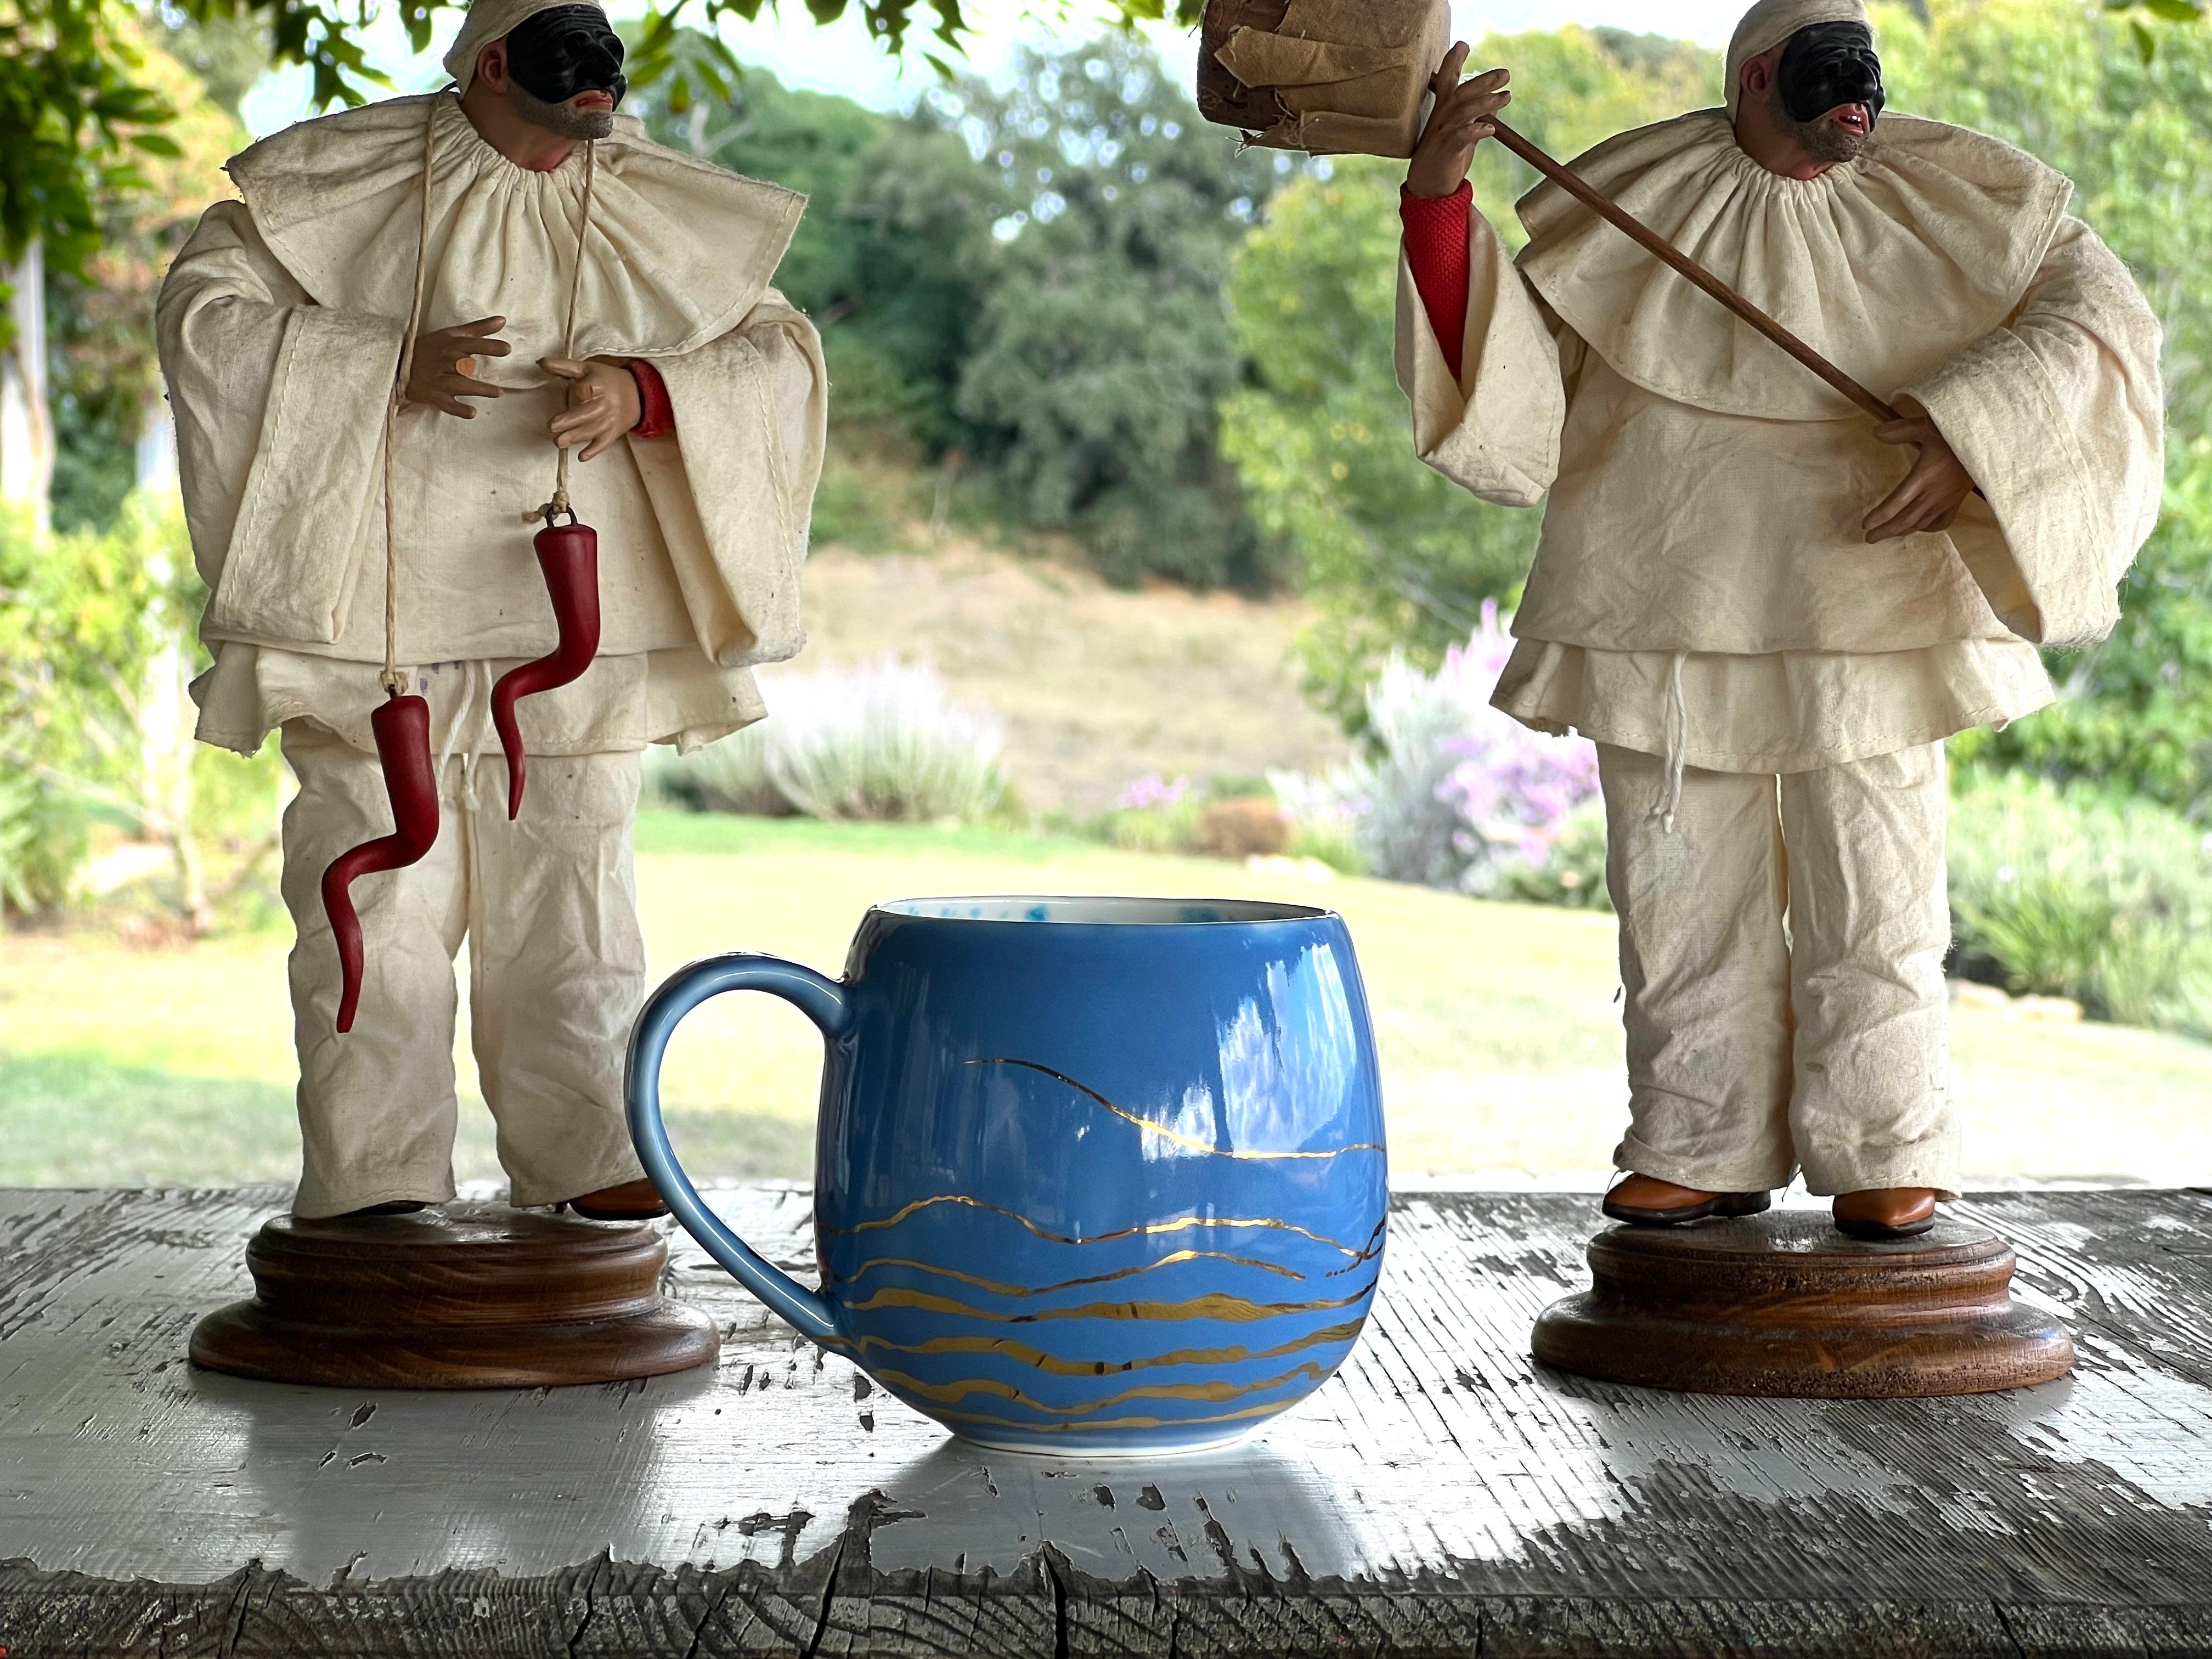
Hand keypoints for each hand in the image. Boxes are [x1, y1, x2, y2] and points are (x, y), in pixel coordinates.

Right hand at [401, 317, 509, 416]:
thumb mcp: (453, 334)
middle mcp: (446, 362)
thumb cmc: (433, 347)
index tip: (507, 349)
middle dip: (476, 366)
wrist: (400, 363)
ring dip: (479, 389)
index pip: (472, 344)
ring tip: (498, 393)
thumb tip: (503, 320)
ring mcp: (440, 380)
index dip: (489, 346)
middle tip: (503, 371)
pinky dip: (459, 409)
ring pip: (460, 385)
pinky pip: (448, 404)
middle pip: (464, 364)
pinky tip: (472, 412)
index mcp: (451, 345)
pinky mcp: (435, 396)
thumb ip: (479, 328)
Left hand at [543, 357, 642, 462]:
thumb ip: (563, 366)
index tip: (577, 391)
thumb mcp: (587, 369)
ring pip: (592, 431)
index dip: (581, 390)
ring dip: (574, 438)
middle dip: (569, 421)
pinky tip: (581, 457)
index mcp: (600, 385)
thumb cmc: (607, 380)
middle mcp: (606, 404)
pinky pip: (603, 444)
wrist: (638, 394)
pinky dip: (593, 451)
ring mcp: (610, 421)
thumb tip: (541, 362)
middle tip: (551, 426)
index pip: (588, 390)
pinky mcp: (613, 433)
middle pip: (587, 414)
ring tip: (558, 442)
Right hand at [1406, 46, 1510, 199]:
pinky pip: (1461, 137)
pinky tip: (1490, 130)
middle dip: (1482, 81)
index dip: (1452, 61)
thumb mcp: (1462, 135)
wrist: (1429, 190)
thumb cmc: (1445, 160)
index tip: (1464, 45)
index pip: (1445, 79)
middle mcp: (1440, 119)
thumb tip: (1493, 108)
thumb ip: (1474, 119)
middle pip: (1459, 92)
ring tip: (1506, 98)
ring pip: (1462, 112)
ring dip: (1485, 103)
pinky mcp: (1446, 153)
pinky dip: (1476, 131)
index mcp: (1442, 111)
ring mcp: (1441, 135)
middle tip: (1505, 74)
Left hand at [1864, 406, 1976, 542]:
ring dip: (1903, 531)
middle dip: (1886, 530)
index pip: (1897, 502)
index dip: (1881, 516)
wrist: (1988, 442)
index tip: (1866, 525)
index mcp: (1924, 476)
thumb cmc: (1955, 433)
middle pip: (1906, 519)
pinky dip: (1928, 528)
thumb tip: (1876, 433)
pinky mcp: (1958, 501)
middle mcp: (1934, 492)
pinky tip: (1919, 527)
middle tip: (1869, 538)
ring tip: (1887, 534)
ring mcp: (1947, 499)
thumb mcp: (1926, 426)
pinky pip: (1942, 521)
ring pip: (1921, 523)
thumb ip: (1900, 430)